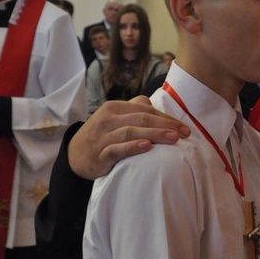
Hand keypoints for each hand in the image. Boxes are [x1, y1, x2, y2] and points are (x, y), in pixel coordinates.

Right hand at [68, 96, 189, 179]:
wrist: (74, 156)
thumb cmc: (102, 135)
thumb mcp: (115, 118)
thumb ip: (133, 109)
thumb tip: (152, 103)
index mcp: (114, 108)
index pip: (145, 110)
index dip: (167, 118)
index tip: (185, 127)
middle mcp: (107, 119)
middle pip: (141, 119)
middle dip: (166, 125)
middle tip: (185, 133)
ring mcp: (102, 137)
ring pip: (131, 132)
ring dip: (154, 134)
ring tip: (173, 139)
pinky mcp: (99, 154)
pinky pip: (117, 149)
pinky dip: (133, 147)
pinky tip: (147, 146)